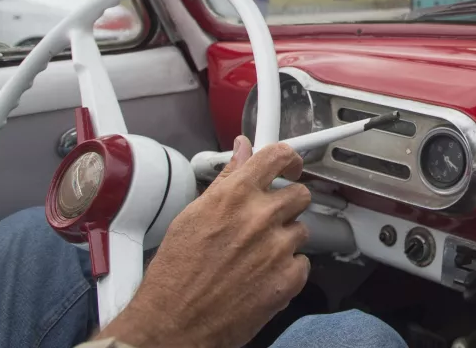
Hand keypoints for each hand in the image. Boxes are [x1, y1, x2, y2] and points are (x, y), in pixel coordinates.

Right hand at [99, 137, 311, 347]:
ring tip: (254, 257)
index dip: (289, 158)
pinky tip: (261, 277)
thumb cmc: (175, 274)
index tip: (291, 165)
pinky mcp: (289, 278)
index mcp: (235, 196)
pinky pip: (302, 263)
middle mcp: (260, 217)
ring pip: (301, 230)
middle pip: (300, 194)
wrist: (174, 323)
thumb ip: (226, 180)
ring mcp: (278, 248)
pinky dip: (286, 269)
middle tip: (268, 220)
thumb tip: (242, 151)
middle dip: (287, 205)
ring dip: (283, 240)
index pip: (278, 156)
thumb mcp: (192, 216)